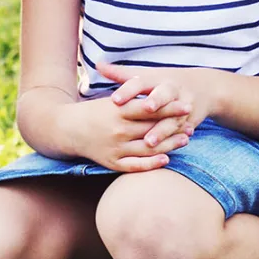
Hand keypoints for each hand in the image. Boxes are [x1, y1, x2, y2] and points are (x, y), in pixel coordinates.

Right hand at [67, 87, 190, 172]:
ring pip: (149, 148)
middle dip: (174, 126)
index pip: (148, 108)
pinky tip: (166, 159)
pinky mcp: (112, 162)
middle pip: (152, 128)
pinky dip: (152, 164)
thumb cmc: (93, 112)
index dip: (169, 107)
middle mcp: (117, 130)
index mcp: (117, 110)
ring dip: (170, 145)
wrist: (67, 129)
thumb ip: (132, 99)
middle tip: (190, 123)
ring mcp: (115, 148)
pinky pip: (136, 165)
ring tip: (185, 139)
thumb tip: (157, 93)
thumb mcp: (111, 101)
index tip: (186, 105)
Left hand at [100, 61, 217, 147]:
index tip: (115, 99)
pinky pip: (181, 132)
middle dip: (154, 103)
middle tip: (145, 110)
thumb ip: (120, 73)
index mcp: (155, 78)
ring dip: (162, 130)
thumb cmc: (162, 81)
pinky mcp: (190, 120)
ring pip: (172, 118)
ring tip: (149, 142)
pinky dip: (175, 140)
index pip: (139, 82)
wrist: (202, 87)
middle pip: (162, 96)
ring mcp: (183, 105)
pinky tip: (166, 152)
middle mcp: (171, 90)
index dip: (128, 90)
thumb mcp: (144, 74)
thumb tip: (98, 65)